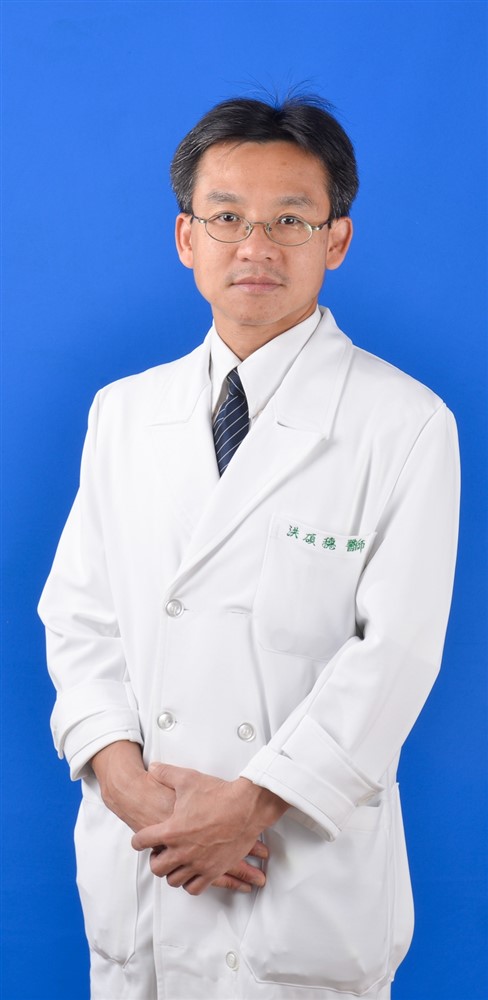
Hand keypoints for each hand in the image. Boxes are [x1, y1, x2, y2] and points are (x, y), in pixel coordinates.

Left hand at [90, 743, 266, 892]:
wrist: (246, 806)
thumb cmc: (218, 794)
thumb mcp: (188, 779)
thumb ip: (167, 773)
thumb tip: (154, 767)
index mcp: (171, 830)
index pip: (142, 842)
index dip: (138, 840)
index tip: (140, 840)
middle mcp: (182, 851)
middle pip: (156, 867)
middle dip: (155, 860)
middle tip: (160, 853)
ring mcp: (198, 863)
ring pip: (174, 880)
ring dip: (172, 872)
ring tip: (175, 863)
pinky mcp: (214, 870)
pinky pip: (195, 888)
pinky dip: (190, 883)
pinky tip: (191, 873)